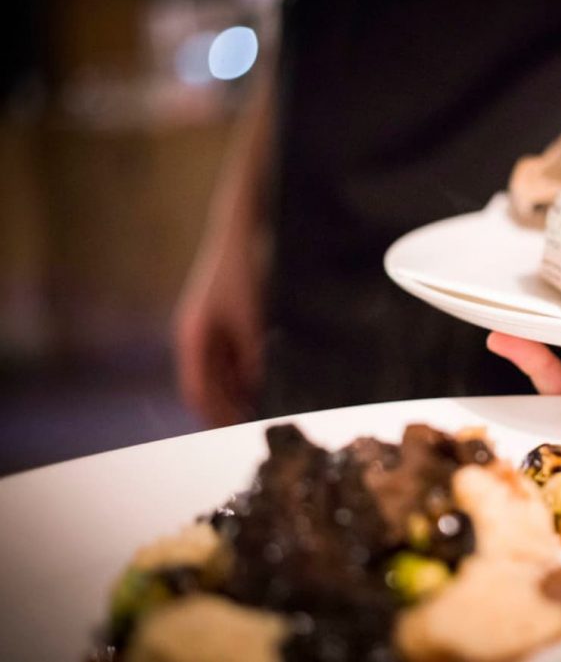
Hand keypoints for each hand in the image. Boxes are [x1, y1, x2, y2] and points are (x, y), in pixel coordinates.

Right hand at [174, 227, 264, 426]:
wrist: (241, 233)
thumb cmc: (241, 271)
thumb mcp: (252, 317)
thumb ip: (254, 354)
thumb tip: (258, 389)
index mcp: (192, 338)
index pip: (196, 390)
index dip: (213, 414)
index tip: (233, 432)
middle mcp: (194, 338)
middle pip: (205, 387)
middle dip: (225, 407)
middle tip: (251, 428)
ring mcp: (207, 331)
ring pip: (218, 375)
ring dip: (235, 393)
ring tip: (260, 412)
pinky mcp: (222, 324)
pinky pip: (229, 359)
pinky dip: (242, 375)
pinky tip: (262, 384)